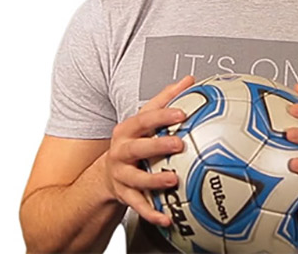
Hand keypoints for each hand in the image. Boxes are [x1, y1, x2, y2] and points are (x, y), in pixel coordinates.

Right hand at [102, 75, 193, 226]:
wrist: (108, 174)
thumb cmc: (133, 142)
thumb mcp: (145, 119)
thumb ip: (166, 100)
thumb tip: (190, 80)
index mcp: (128, 130)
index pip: (145, 119)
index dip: (162, 115)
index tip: (181, 113)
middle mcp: (122, 151)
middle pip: (137, 148)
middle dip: (157, 145)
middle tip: (178, 143)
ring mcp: (122, 175)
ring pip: (136, 179)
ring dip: (154, 180)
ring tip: (173, 180)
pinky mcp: (125, 195)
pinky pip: (139, 206)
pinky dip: (152, 213)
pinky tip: (166, 219)